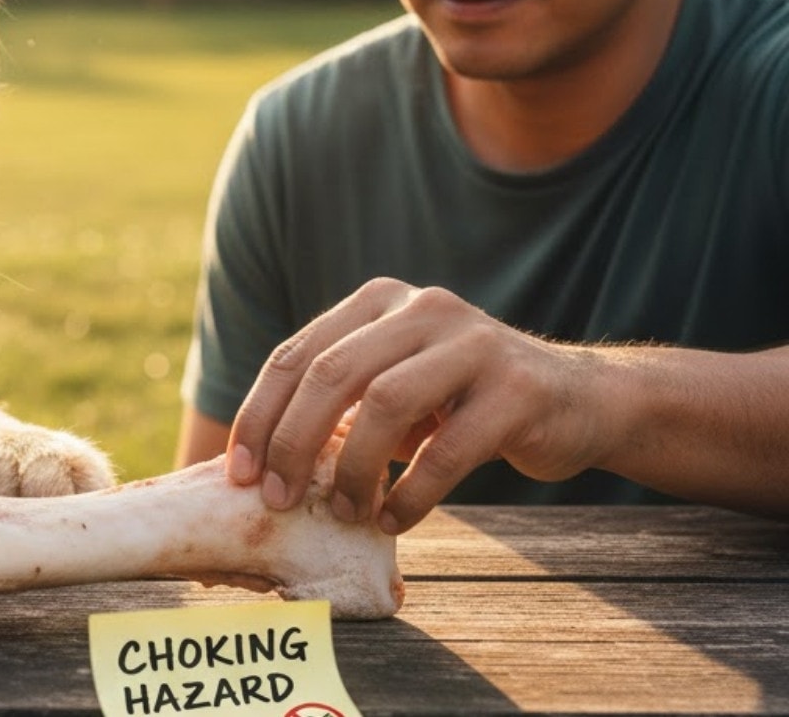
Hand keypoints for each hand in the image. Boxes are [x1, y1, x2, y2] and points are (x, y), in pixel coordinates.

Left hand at [226, 277, 614, 533]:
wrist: (581, 402)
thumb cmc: (463, 404)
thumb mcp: (395, 385)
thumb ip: (339, 404)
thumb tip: (260, 464)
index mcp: (380, 301)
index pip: (296, 354)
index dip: (259, 415)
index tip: (239, 471)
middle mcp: (423, 308)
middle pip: (331, 374)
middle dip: (293, 443)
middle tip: (278, 499)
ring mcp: (474, 343)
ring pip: (384, 404)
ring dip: (353, 471)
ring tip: (345, 513)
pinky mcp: (517, 388)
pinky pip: (445, 450)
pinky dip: (409, 494)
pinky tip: (393, 520)